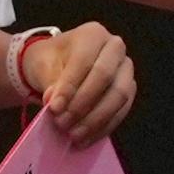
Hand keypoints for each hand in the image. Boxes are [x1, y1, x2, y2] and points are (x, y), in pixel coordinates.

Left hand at [8, 22, 141, 142]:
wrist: (58, 66)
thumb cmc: (51, 62)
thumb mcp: (44, 66)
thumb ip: (52, 83)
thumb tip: (57, 104)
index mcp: (93, 34)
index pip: (84, 61)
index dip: (70, 87)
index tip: (54, 108)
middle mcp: (115, 48)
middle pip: (105, 78)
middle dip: (83, 104)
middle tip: (62, 123)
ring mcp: (126, 70)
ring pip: (118, 96)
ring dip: (95, 120)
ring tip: (73, 135)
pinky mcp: (129, 91)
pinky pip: (122, 111)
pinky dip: (103, 128)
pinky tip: (85, 139)